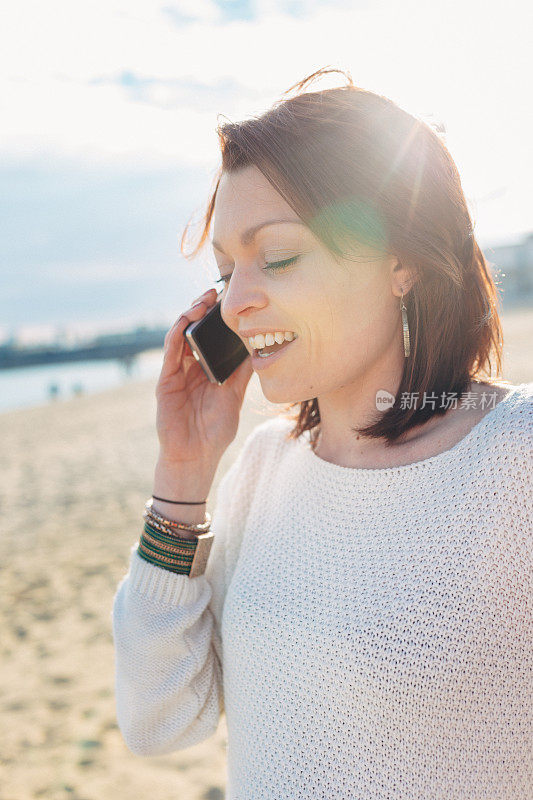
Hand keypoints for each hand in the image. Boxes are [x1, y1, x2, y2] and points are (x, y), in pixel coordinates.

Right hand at [155, 288, 253, 466]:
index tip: (230, 301)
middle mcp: (190, 368)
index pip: (211, 338)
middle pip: (194, 331)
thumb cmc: (214, 432)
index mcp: (207, 370)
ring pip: (180, 336)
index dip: (217, 319)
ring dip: (189, 315)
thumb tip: (260, 351)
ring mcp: (176, 373)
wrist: (196, 456)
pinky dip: (176, 334)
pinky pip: (170, 351)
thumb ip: (242, 374)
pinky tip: (186, 320)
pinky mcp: (165, 380)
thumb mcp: (234, 397)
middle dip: (203, 310)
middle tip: (216, 292)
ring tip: (202, 300)